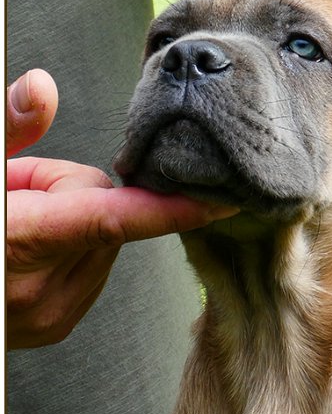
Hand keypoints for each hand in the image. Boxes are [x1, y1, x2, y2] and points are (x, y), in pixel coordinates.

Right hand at [7, 70, 236, 348]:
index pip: (116, 219)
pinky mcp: (54, 327)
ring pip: (101, 242)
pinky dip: (69, 251)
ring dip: (70, 223)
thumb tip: (43, 86)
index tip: (227, 200)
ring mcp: (49, 317)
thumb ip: (5, 130)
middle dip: (70, 193)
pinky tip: (24, 251)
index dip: (176, 208)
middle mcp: (43, 290)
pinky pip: (89, 269)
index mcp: (21, 241)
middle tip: (16, 193)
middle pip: (104, 215)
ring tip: (15, 225)